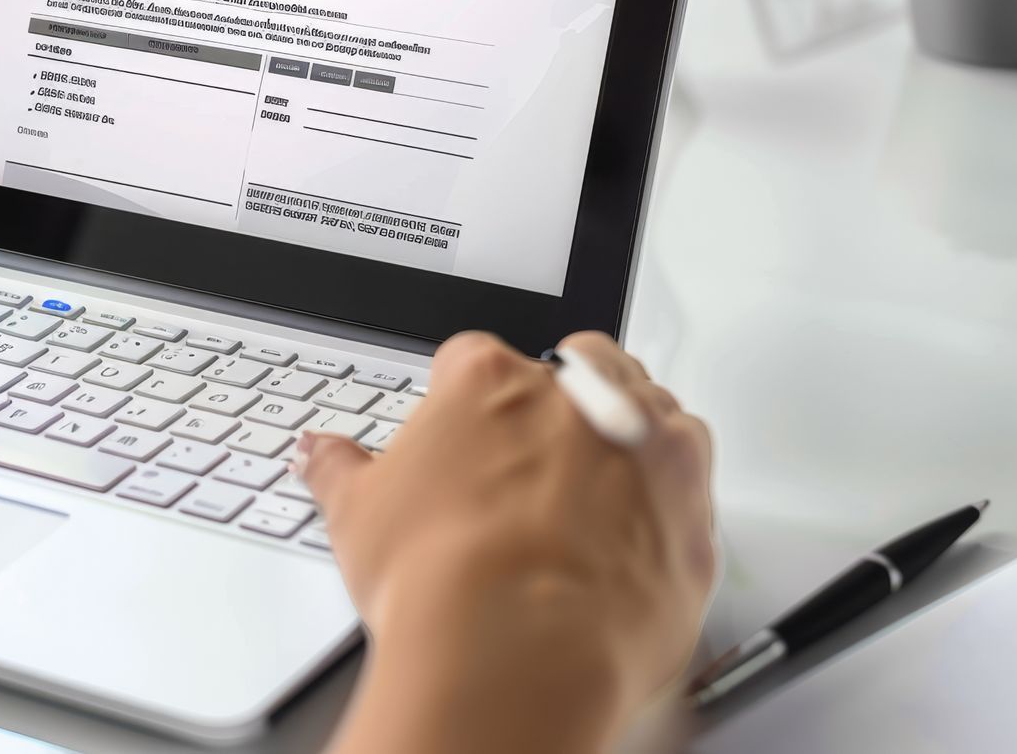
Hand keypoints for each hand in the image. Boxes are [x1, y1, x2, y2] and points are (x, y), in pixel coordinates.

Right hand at [300, 331, 714, 753]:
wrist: (513, 656)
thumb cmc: (440, 581)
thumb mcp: (357, 516)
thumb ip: (341, 469)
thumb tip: (322, 453)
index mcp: (489, 382)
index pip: (474, 360)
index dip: (463, 401)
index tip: (459, 442)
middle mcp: (578, 399)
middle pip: (578, 367)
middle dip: (561, 401)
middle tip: (528, 465)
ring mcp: (647, 451)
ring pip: (651, 413)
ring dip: (628, 439)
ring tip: (587, 500)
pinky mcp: (694, 514)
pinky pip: (693, 489)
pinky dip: (667, 507)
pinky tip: (631, 541)